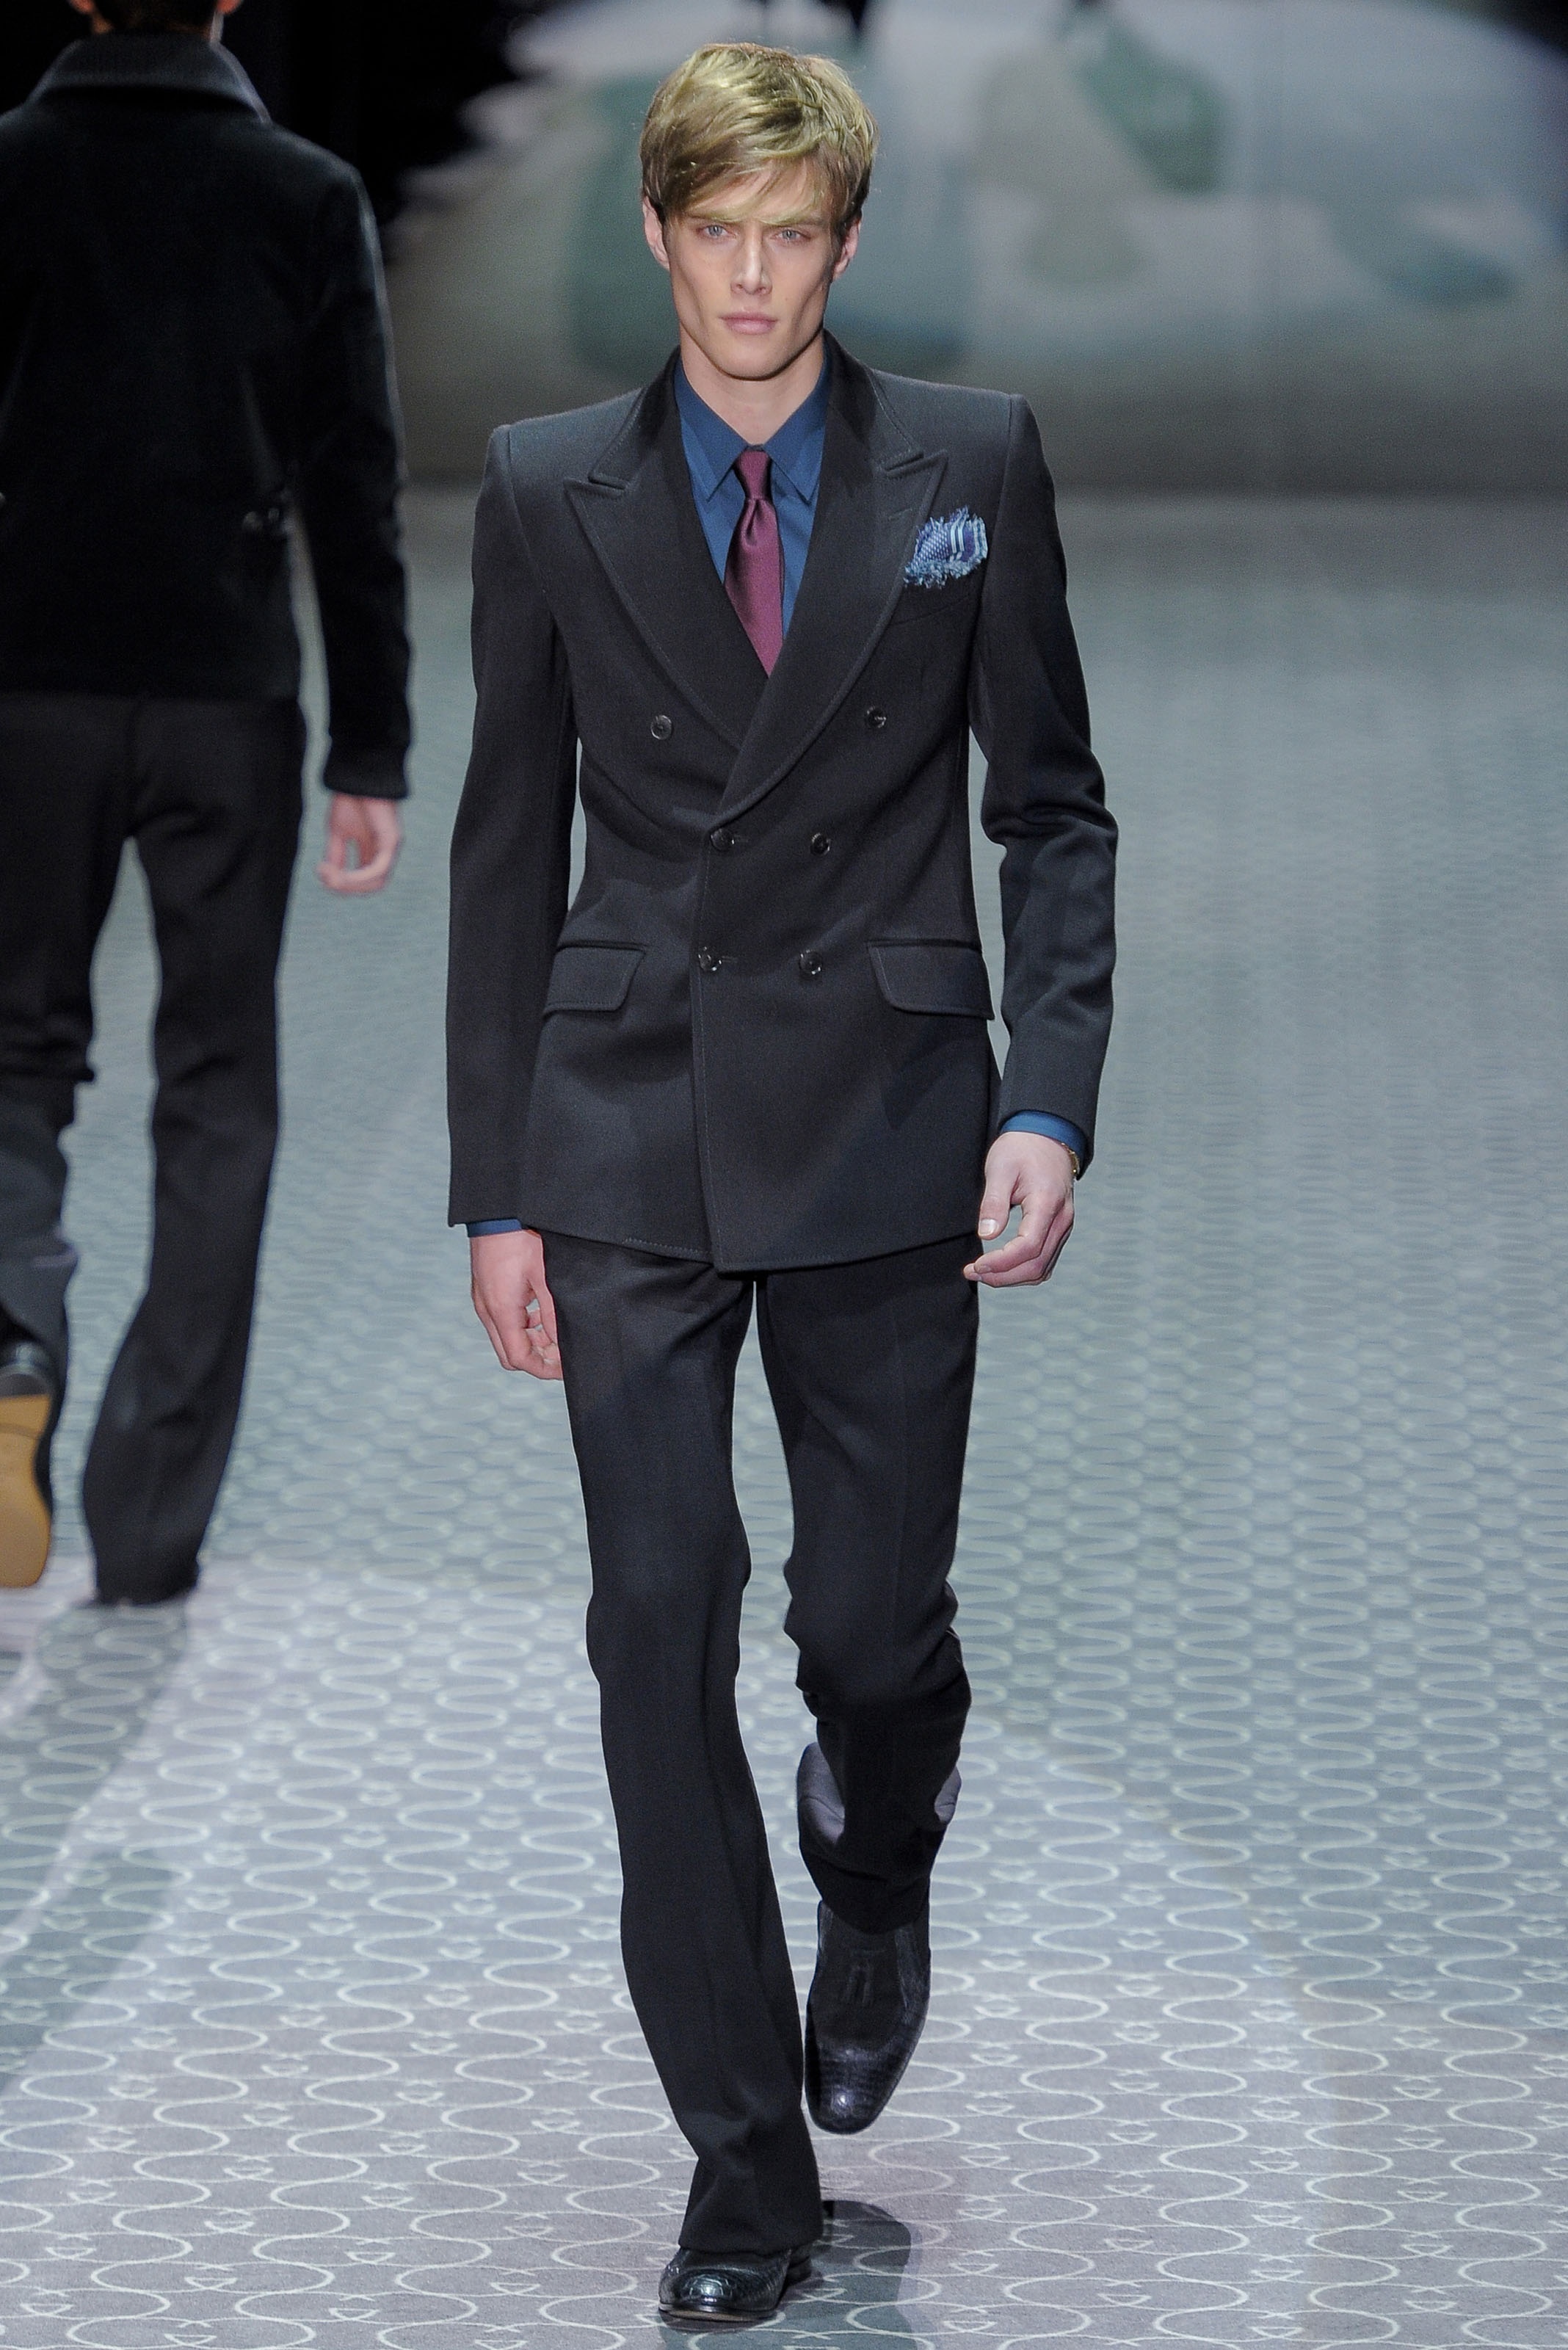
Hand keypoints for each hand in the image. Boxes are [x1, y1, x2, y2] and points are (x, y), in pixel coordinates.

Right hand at [317, 794, 402, 893]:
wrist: (358, 776)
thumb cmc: (350, 799)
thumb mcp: (338, 832)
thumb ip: (336, 854)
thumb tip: (329, 876)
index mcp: (372, 851)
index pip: (363, 880)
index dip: (342, 884)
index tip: (321, 874)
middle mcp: (384, 853)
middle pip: (371, 886)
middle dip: (346, 888)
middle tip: (326, 880)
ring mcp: (390, 848)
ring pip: (376, 882)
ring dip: (351, 885)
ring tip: (332, 877)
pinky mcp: (392, 841)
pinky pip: (379, 869)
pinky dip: (360, 876)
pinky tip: (342, 874)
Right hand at [470, 1227, 561, 1380]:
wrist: (498, 1212)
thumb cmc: (521, 1238)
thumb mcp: (545, 1277)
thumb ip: (551, 1314)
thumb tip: (559, 1343)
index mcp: (501, 1311)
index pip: (519, 1358)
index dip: (544, 1369)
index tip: (565, 1367)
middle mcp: (487, 1310)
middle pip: (509, 1354)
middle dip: (538, 1358)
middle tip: (562, 1351)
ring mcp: (483, 1301)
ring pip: (506, 1338)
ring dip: (530, 1341)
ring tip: (555, 1330)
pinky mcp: (485, 1291)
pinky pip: (502, 1320)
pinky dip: (522, 1325)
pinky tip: (540, 1312)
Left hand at [964, 1133, 1075, 1286]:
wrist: (1046, 1137)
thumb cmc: (1022, 1149)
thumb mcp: (1000, 1169)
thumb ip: (993, 1203)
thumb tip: (987, 1235)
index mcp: (1047, 1203)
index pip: (1028, 1247)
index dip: (1001, 1262)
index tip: (977, 1265)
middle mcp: (1062, 1219)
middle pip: (1036, 1265)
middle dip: (1003, 1276)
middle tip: (974, 1272)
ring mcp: (1064, 1226)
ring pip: (1042, 1268)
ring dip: (1012, 1277)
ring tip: (984, 1272)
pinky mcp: (1059, 1229)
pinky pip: (1045, 1260)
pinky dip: (1024, 1270)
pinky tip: (1003, 1267)